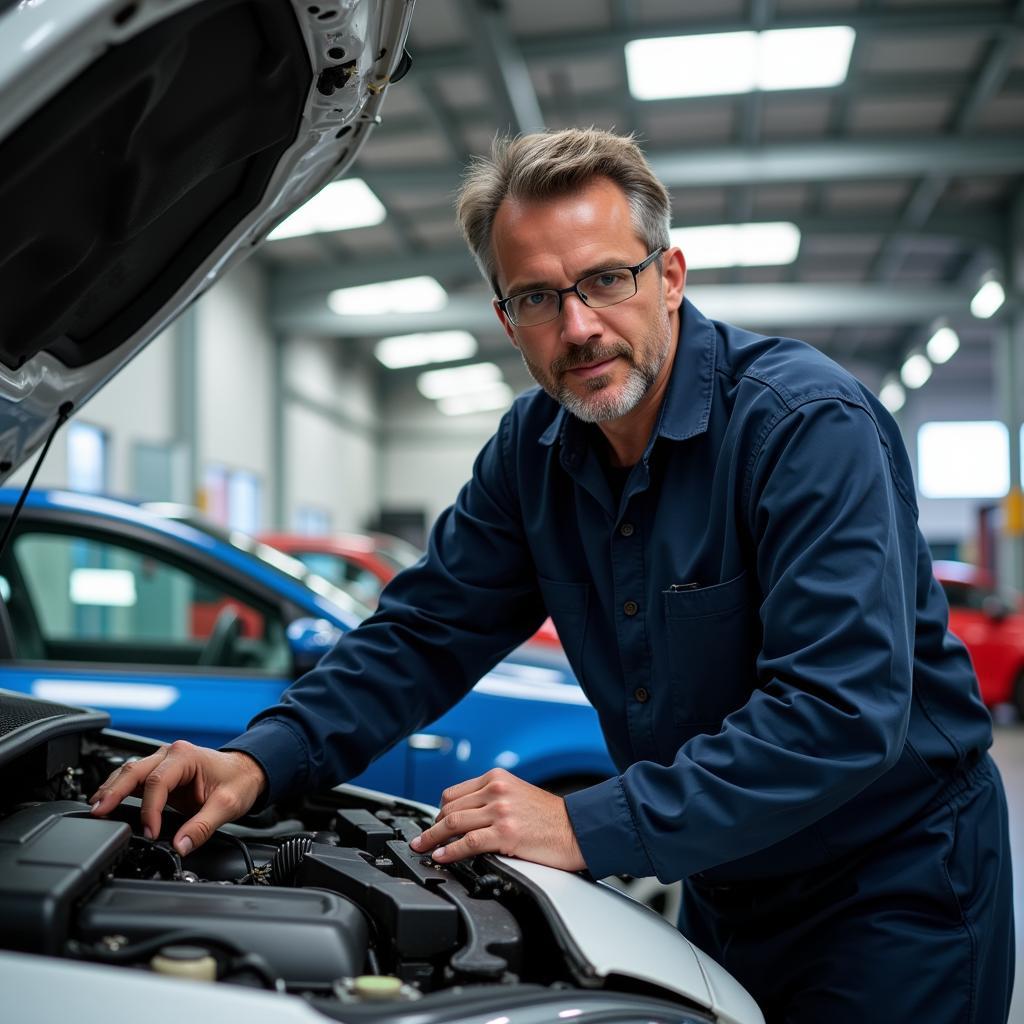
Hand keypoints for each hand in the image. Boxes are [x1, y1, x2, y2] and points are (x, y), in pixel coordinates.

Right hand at [88, 740, 266, 856]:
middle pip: (133, 771)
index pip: (156, 783)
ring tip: (95, 808)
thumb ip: (202, 827)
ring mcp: (164, 761)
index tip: (150, 832)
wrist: (249, 770)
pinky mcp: (161, 772)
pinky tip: (106, 801)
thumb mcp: (227, 805)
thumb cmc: (239, 781)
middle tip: (97, 813)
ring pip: (129, 772)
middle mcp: (171, 754)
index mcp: (185, 756)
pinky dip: (119, 789)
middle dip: (113, 792)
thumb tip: (180, 846)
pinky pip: (135, 779)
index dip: (149, 811)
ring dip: (111, 789)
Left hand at [409, 768, 585, 871]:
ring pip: (453, 823)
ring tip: (423, 848)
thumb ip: (492, 799)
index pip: (454, 792)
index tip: (433, 823)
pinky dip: (449, 851)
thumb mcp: (518, 794)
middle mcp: (496, 790)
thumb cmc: (551, 817)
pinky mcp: (505, 833)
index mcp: (497, 778)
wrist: (577, 829)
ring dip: (432, 838)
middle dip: (432, 826)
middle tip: (423, 839)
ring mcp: (500, 811)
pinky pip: (467, 842)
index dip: (439, 811)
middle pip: (449, 807)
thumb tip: (466, 816)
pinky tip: (441, 856)